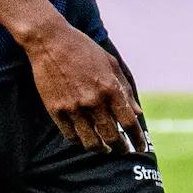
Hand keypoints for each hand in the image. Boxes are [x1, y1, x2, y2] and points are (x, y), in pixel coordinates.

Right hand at [22, 23, 144, 152]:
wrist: (51, 42)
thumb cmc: (84, 49)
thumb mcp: (111, 63)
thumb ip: (125, 89)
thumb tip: (138, 112)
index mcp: (110, 88)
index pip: (129, 122)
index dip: (137, 138)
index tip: (141, 146)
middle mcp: (93, 101)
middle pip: (111, 137)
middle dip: (121, 148)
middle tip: (123, 150)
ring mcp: (73, 108)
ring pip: (91, 142)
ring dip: (101, 149)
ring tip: (105, 149)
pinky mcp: (56, 110)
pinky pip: (71, 136)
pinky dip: (81, 142)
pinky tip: (86, 140)